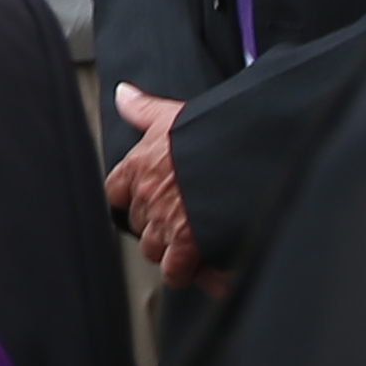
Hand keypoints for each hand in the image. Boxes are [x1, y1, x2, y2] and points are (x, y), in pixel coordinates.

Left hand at [104, 87, 216, 288]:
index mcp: (139, 167)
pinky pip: (178, 272)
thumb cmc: (214, 132)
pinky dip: (191, 272)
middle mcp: (147, 198)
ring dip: (172, 252)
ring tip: (196, 245)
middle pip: (139, 225)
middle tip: (183, 221)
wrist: (249, 151)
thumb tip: (123, 93)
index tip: (149, 198)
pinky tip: (207, 266)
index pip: (116, 192)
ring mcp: (166, 224)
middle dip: (158, 226)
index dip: (133, 198)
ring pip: (155, 251)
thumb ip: (144, 109)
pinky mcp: (190, 247)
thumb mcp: (175, 113)